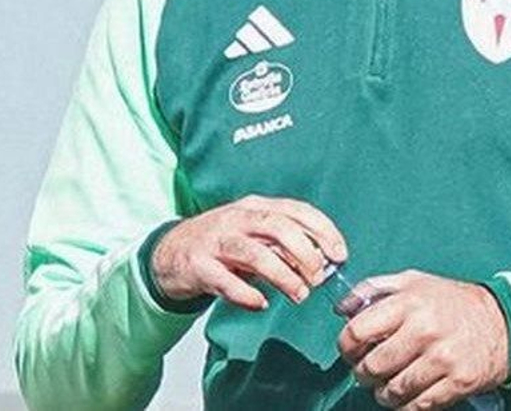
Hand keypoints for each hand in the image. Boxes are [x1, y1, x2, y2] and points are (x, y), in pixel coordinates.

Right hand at [150, 194, 345, 309]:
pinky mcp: (199, 266)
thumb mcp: (255, 235)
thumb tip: (322, 263)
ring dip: (283, 276)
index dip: (322, 231)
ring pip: (255, 254)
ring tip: (299, 295)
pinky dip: (247, 295)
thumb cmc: (223, 244)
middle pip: (278, 228)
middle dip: (305, 253)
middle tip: (318, 278)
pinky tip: (260, 303)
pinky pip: (226, 282)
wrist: (171, 252)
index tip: (339, 254)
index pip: (295, 210)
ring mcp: (216, 242)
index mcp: (255, 207)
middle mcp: (236, 219)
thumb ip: (284, 245)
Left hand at [337, 270, 509, 409]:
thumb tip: (342, 308)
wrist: (502, 321)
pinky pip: (420, 405)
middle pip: (373, 366)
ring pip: (395, 390)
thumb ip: (374, 289)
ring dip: (384, 393)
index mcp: (408, 303)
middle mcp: (425, 330)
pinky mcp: (459, 382)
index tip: (349, 352)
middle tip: (367, 373)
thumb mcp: (412, 281)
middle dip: (363, 374)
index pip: (358, 332)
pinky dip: (407, 406)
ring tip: (385, 387)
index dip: (346, 347)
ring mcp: (443, 359)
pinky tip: (406, 397)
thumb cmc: (450, 301)